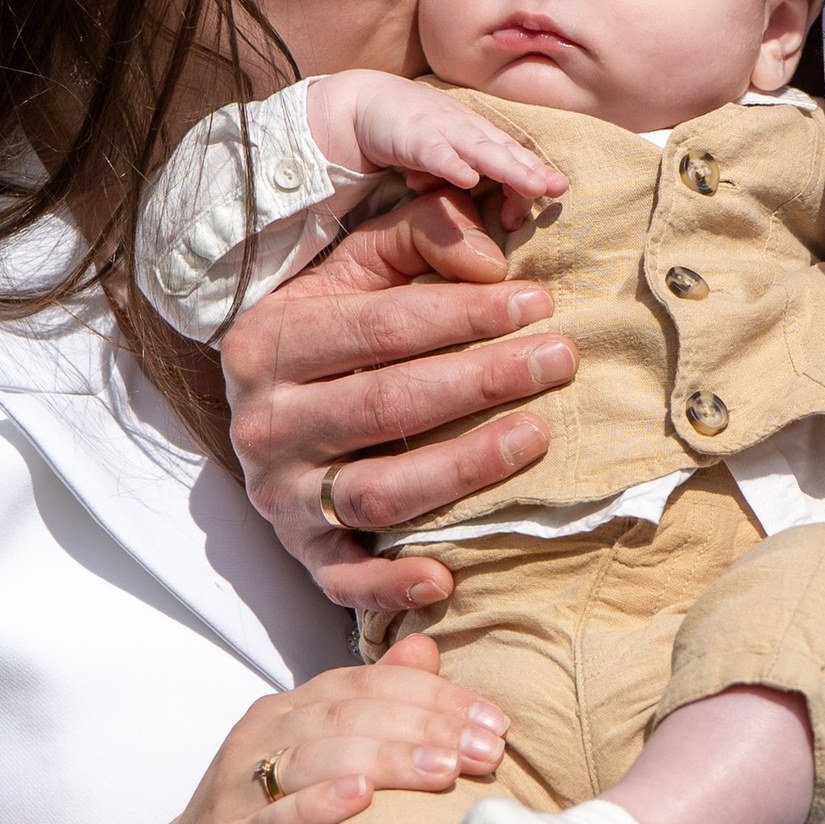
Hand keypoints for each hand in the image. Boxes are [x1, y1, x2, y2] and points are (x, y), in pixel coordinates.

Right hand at [158, 635, 507, 823]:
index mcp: (289, 713)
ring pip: (316, 758)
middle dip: (428, 726)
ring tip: (445, 770)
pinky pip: (273, 823)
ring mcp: (239, 793)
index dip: (438, 697)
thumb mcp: (321, 765)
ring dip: (387, 760)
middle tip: (488, 750)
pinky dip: (317, 807)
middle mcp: (261, 740)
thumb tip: (427, 651)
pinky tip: (361, 800)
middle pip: (351, 714)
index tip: (498, 722)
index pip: (370, 686)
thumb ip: (371, 708)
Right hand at [223, 190, 577, 618]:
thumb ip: (418, 237)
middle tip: (559, 359)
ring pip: (376, 491)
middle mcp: (265, 422)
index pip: (379, 328)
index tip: (537, 301)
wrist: (269, 408)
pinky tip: (446, 577)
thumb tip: (490, 256)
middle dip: (481, 381)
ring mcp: (281, 494)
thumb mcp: (357, 268)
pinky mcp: (301, 551)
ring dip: (461, 468)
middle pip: (386, 405)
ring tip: (536, 436)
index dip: (464, 314)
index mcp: (270, 343)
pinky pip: (342, 580)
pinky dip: (389, 586)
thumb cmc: (332, 330)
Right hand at [306, 70, 566, 211]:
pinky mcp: (413, 138)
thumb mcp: (452, 159)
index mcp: (480, 138)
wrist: (367, 103)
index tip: (552, 196)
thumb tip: (503, 220)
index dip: (534, 174)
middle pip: (506, 153)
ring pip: (480, 151)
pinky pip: (435, 153)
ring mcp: (442, 132)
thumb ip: (476, 183)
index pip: (515, 157)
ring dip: (508, 168)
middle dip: (532, 170)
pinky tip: (467, 179)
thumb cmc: (417, 135)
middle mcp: (467, 132)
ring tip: (533, 186)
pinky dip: (452, 165)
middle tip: (558, 187)